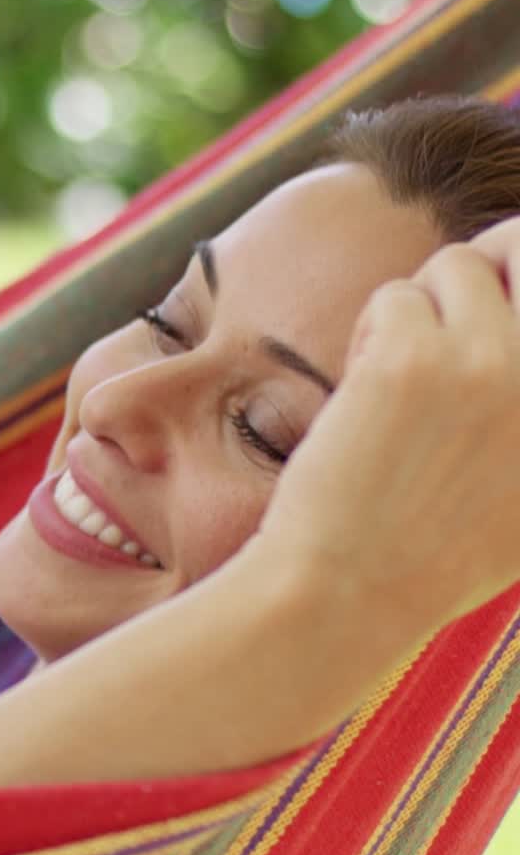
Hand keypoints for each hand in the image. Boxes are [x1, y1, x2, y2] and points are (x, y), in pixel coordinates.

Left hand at [252, 217, 519, 646]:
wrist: (350, 590)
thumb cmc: (431, 553)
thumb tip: (511, 364)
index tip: (490, 327)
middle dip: (490, 264)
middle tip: (449, 311)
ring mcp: (492, 361)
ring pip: (455, 267)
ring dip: (419, 311)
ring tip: (399, 379)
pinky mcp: (413, 358)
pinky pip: (395, 297)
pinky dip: (372, 333)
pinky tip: (364, 392)